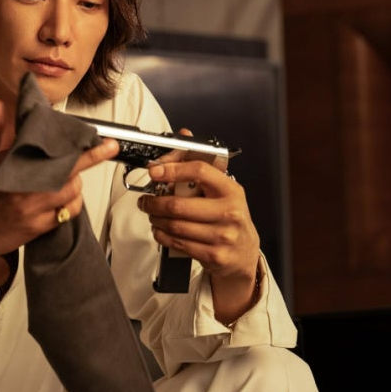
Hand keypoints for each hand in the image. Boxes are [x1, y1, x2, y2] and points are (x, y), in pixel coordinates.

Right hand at [0, 99, 118, 314]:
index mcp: (14, 164)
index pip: (54, 149)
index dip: (82, 146)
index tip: (104, 140)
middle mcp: (26, 185)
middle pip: (70, 170)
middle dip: (89, 160)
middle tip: (106, 149)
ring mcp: (33, 208)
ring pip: (71, 192)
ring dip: (75, 184)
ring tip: (68, 179)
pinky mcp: (36, 228)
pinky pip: (65, 214)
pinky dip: (69, 206)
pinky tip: (62, 200)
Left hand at [138, 150, 260, 323]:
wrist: (244, 252)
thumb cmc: (229, 217)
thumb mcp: (222, 190)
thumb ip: (200, 167)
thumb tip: (184, 136)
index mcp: (231, 190)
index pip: (200, 171)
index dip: (173, 169)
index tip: (155, 170)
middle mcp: (229, 212)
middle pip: (179, 205)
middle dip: (155, 202)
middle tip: (146, 200)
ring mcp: (222, 235)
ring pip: (175, 225)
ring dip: (156, 219)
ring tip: (152, 214)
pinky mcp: (213, 254)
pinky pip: (177, 243)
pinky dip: (162, 235)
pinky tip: (160, 229)